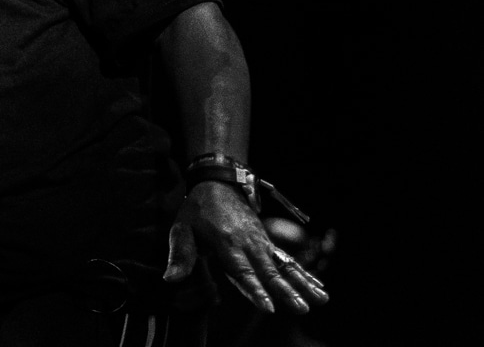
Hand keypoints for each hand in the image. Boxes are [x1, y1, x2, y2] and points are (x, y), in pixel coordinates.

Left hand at [164, 181, 328, 313]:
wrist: (218, 183)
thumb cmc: (196, 210)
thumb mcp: (181, 229)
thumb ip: (180, 255)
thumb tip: (170, 279)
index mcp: (226, 243)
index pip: (241, 271)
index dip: (254, 289)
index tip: (268, 307)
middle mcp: (248, 244)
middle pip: (269, 271)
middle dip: (285, 291)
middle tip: (302, 309)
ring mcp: (261, 243)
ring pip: (284, 266)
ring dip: (303, 283)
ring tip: (321, 300)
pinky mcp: (268, 242)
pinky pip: (288, 260)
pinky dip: (305, 274)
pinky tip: (320, 289)